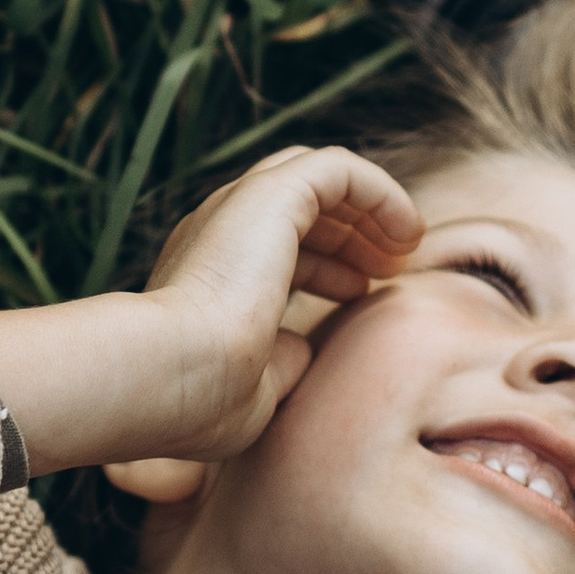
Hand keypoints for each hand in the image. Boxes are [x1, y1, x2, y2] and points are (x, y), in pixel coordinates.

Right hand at [0, 145, 419, 487]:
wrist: (165, 376)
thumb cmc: (198, 402)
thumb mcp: (250, 390)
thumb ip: (277, 365)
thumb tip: (302, 349)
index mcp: (206, 274)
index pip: (272, 247)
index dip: (325, 266)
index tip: (359, 294)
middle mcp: (216, 233)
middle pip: (295, 204)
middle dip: (347, 231)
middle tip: (389, 266)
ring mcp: (237, 209)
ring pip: (316, 179)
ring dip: (367, 210)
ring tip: (406, 247)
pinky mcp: (269, 197)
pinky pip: (339, 170)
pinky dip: (379, 192)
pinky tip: (409, 232)